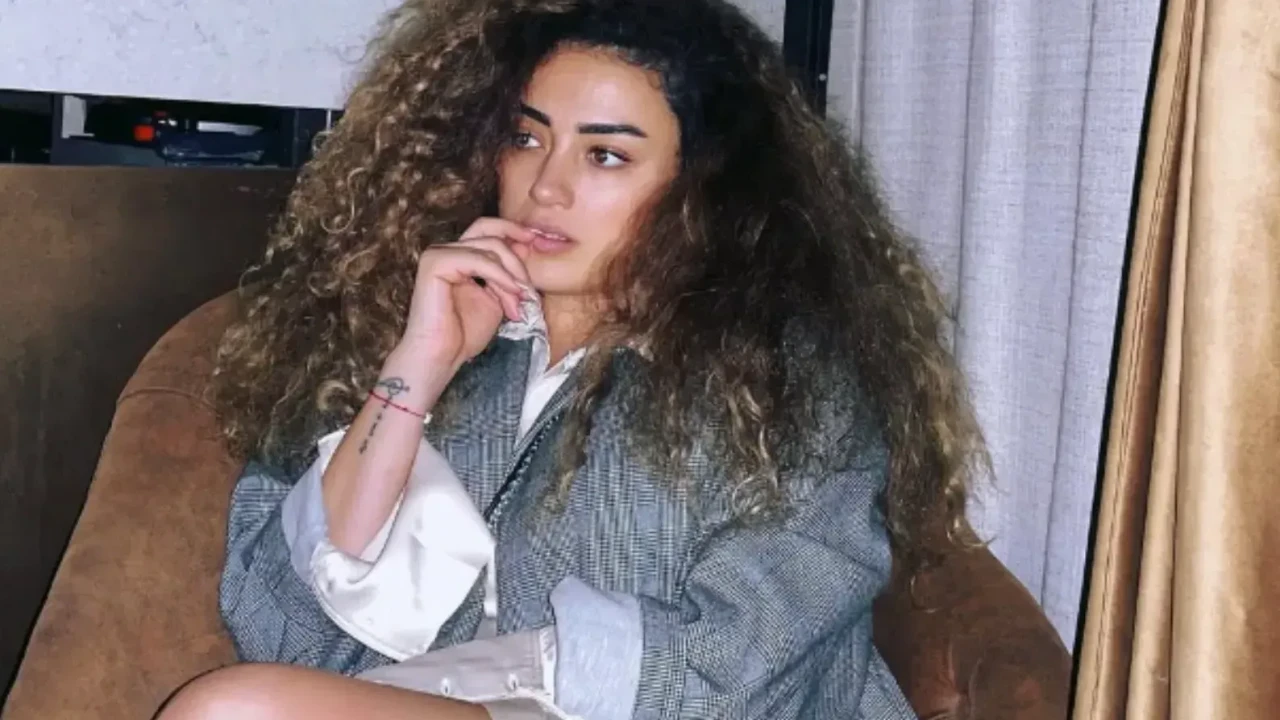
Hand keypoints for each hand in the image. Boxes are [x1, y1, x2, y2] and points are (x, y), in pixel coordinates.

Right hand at [399, 218, 535, 373]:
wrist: (441, 356)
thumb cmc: (465, 333)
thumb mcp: (498, 298)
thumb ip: (508, 275)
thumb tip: (528, 248)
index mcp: (460, 256)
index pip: (489, 230)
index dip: (515, 231)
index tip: (541, 241)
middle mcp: (447, 250)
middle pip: (491, 233)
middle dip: (517, 256)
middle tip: (530, 286)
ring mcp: (438, 254)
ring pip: (489, 247)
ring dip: (511, 275)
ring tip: (520, 301)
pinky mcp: (434, 264)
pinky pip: (478, 260)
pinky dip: (500, 275)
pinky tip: (511, 291)